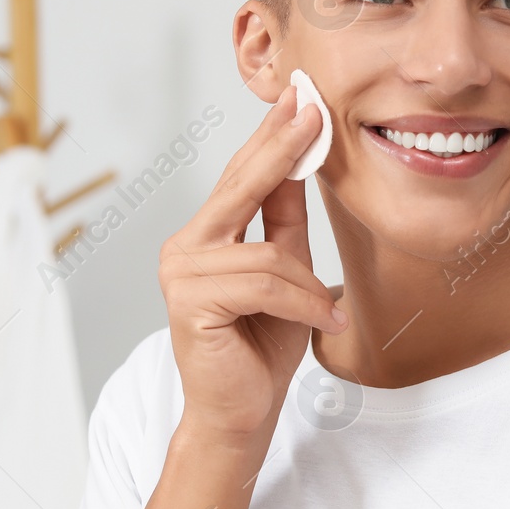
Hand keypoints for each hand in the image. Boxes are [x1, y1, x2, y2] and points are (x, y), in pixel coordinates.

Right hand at [158, 84, 346, 455]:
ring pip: (268, 253)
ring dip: (308, 286)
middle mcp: (186, 245)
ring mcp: (181, 272)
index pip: (244, 175)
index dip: (273, 136)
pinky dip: (302, 303)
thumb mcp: (288, 271)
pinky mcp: (188, 302)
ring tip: (328, 313)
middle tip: (313, 110)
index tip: (301, 97)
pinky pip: (264, 283)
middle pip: (243, 186)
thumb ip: (287, 220)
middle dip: (282, 148)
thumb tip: (304, 160)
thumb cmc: (261, 344)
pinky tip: (324, 321)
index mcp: (208, 234)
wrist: (243, 411)